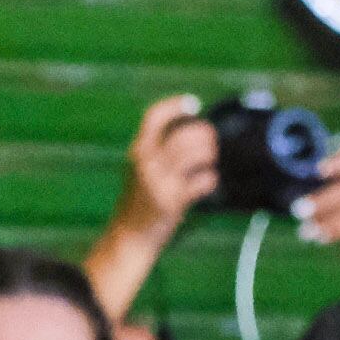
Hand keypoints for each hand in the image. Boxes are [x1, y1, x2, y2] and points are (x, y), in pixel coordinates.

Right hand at [108, 94, 219, 245]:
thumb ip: (155, 150)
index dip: (175, 106)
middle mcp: (146, 162)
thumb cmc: (139, 201)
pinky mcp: (172, 201)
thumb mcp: (139, 169)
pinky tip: (208, 182)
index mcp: (137, 150)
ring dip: (209, 154)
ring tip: (210, 159)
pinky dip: (210, 179)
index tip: (193, 103)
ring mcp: (160, 181)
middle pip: (184, 135)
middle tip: (210, 140)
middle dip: (204, 134)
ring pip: (195, 154)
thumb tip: (189, 131)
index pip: (154, 117)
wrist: (129, 236)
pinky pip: (202, 182)